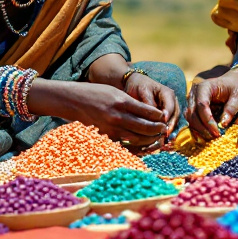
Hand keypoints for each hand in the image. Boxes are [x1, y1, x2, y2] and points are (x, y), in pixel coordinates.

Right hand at [34, 80, 167, 150]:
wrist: (74, 101)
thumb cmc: (96, 93)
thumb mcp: (116, 92)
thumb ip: (132, 102)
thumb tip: (150, 112)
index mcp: (123, 102)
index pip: (149, 112)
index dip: (159, 117)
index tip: (164, 117)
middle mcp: (119, 117)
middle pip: (146, 127)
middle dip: (158, 129)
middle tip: (163, 129)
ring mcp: (112, 129)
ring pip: (138, 139)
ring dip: (150, 139)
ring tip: (156, 137)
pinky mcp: (107, 137)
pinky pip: (126, 145)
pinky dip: (136, 146)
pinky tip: (142, 144)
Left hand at [124, 72, 178, 139]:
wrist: (135, 84)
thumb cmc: (138, 86)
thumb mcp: (142, 92)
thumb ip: (149, 104)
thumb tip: (154, 117)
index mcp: (168, 94)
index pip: (170, 106)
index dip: (167, 115)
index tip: (163, 123)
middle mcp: (172, 103)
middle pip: (175, 117)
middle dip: (170, 127)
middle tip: (163, 136)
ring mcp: (170, 110)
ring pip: (172, 123)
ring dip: (167, 132)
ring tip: (162, 142)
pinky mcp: (165, 117)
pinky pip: (167, 126)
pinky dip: (163, 133)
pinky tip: (158, 142)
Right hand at [185, 71, 237, 140]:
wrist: (232, 82)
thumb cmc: (236, 88)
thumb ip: (231, 109)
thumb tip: (222, 124)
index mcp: (205, 87)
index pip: (201, 105)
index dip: (208, 120)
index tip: (217, 132)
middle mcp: (194, 92)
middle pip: (193, 113)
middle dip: (203, 128)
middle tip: (215, 137)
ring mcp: (192, 100)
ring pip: (190, 118)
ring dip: (199, 129)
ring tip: (212, 136)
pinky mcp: (192, 107)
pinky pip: (192, 119)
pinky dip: (198, 128)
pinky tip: (207, 134)